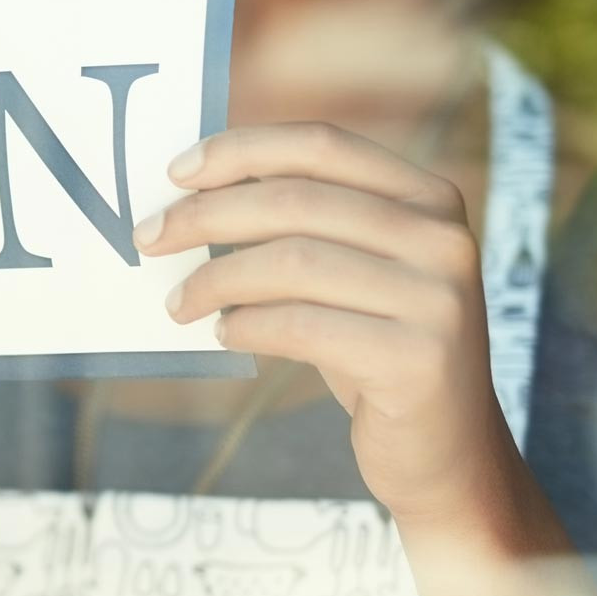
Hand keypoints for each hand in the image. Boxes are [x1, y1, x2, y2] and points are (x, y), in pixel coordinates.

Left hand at [139, 122, 517, 518]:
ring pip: (292, 262)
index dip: (241, 150)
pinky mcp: (417, 360)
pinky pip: (301, 326)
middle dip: (205, 216)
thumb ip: (304, 224)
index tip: (175, 172)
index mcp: (431, 198)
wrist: (446, 450)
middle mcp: (444, 239)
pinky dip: (248, 325)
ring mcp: (438, 299)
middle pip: (295, 201)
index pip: (322, 145)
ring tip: (181, 303)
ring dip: (216, 279)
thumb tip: (195, 191)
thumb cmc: (376, 349)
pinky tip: (225, 334)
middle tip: (149, 239)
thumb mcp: (355, 272)